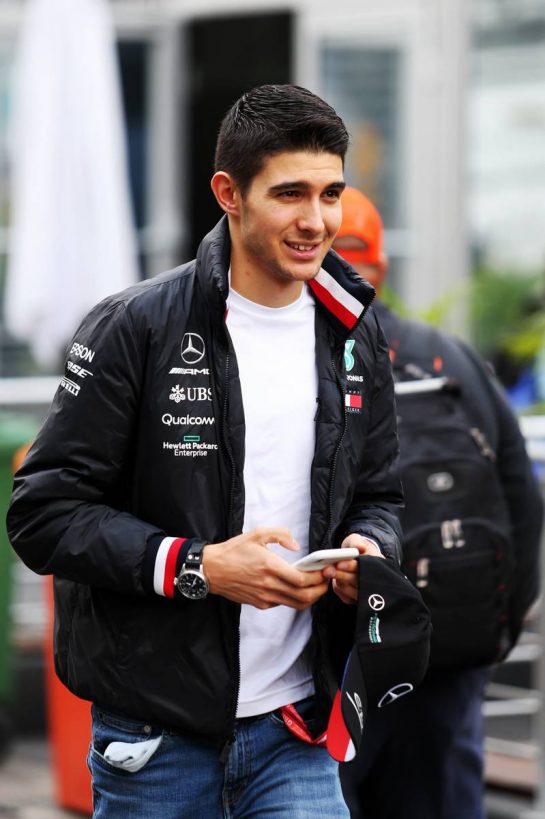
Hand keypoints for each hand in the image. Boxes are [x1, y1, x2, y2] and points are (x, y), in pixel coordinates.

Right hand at [202, 527, 330, 609]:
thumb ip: (280, 534)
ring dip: (311, 597)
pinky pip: (283, 604)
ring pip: (296, 604)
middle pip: (303, 596)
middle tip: (327, 581)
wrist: (211, 570)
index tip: (325, 571)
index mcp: (269, 566)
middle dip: (320, 590)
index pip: (302, 579)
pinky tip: (298, 588)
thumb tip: (296, 545)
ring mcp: (264, 597)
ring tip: (317, 586)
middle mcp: (268, 585)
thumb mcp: (256, 534)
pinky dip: (295, 599)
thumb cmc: (233, 551)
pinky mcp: (260, 603)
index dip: (318, 578)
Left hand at [332, 534, 383, 604]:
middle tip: (328, 570)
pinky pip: (346, 597)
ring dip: (339, 581)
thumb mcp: (356, 540)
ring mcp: (366, 591)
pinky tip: (335, 580)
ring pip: (351, 590)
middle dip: (342, 575)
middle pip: (358, 581)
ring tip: (329, 572)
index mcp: (376, 565)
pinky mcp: (356, 598)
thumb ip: (357, 542)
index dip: (351, 566)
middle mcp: (373, 580)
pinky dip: (339, 589)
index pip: (364, 568)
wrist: (355, 556)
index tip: (339, 563)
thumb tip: (360, 547)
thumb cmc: (356, 548)